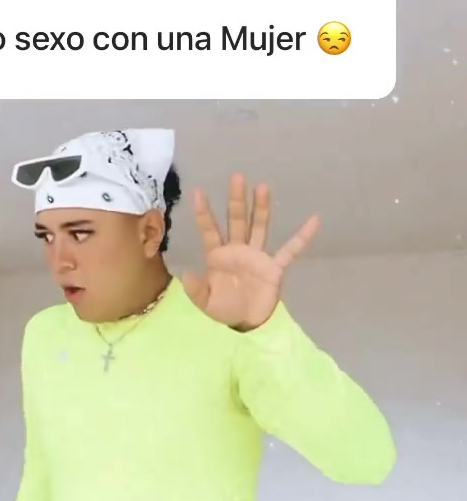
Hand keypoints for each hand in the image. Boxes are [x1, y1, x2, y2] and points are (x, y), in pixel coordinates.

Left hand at [182, 175, 319, 329]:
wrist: (247, 324)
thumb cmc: (224, 309)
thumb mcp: (206, 303)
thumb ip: (196, 290)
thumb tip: (187, 273)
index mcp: (218, 256)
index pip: (210, 230)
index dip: (204, 213)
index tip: (199, 192)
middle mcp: (238, 250)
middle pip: (237, 220)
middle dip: (237, 200)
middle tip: (237, 177)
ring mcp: (257, 256)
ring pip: (259, 227)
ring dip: (261, 208)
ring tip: (262, 187)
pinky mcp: (274, 267)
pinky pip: (290, 249)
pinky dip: (302, 236)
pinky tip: (314, 220)